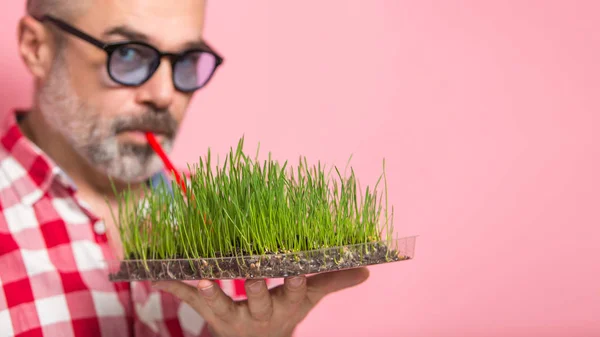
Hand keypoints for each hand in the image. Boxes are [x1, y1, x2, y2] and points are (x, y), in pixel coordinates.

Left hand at [153, 267, 369, 336]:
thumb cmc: (286, 310)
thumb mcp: (309, 298)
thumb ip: (335, 281)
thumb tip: (368, 267)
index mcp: (286, 305)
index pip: (294, 291)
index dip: (295, 280)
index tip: (295, 268)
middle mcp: (259, 313)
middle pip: (258, 297)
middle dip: (256, 285)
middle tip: (251, 271)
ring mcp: (232, 316)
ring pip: (221, 304)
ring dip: (210, 291)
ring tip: (200, 279)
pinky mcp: (210, 314)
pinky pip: (192, 301)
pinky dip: (176, 287)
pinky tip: (157, 275)